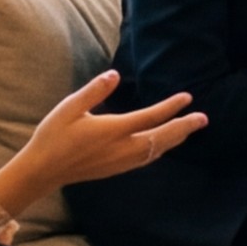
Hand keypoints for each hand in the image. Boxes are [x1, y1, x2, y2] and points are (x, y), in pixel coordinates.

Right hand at [0, 70, 206, 193]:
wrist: (43, 171)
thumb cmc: (53, 136)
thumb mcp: (69, 107)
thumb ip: (94, 90)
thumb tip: (114, 75)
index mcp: (112, 130)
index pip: (150, 117)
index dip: (171, 107)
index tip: (187, 97)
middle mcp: (121, 148)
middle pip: (161, 138)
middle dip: (184, 127)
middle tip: (203, 119)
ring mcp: (120, 162)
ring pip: (156, 151)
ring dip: (175, 140)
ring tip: (189, 130)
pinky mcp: (116, 169)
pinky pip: (146, 159)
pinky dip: (160, 150)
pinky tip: (162, 145)